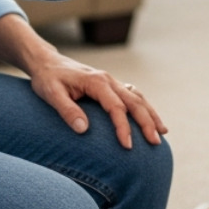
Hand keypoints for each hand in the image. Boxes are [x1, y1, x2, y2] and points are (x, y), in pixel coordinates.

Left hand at [26, 54, 166, 149]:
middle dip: (147, 122)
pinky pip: (133, 96)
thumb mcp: (51, 94)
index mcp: (97, 82)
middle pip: (135, 101)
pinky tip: (149, 118)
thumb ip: (67, 110)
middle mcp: (108, 80)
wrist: (46, 62)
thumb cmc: (48, 79)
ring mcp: (111, 82)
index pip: (116, 107)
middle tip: (156, 142)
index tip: (127, 146)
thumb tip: (83, 130)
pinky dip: (144, 107)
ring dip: (151, 114)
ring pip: (138, 97)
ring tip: (162, 132)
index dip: (123, 127)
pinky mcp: (110, 86)